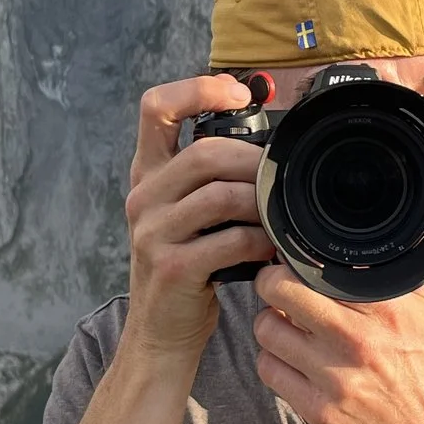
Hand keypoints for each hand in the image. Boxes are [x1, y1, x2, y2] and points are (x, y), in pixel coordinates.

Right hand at [119, 76, 276, 363]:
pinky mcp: (173, 267)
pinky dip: (260, 240)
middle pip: (204, 152)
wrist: (161, 333)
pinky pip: (230, 240)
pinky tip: (272, 248)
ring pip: (220, 195)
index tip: (238, 93)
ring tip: (279, 214)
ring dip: (262, 202)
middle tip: (280, 177)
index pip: (156, 107)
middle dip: (253, 160)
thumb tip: (266, 147)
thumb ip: (209, 179)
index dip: (198, 89)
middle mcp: (144, 197)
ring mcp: (153, 232)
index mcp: (148, 174)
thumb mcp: (186, 214)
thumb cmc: (188, 268)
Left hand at [250, 265, 423, 423]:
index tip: (293, 262)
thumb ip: (404, 273)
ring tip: (285, 325)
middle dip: (271, 283)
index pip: (318, 266)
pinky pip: (269, 369)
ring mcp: (335, 378)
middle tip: (275, 286)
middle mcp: (360, 340)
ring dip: (270, 323)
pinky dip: (273, 359)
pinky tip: (290, 359)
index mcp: (389, 309)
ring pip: (266, 329)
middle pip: (280, 290)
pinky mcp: (318, 411)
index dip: (297, 260)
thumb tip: (382, 239)